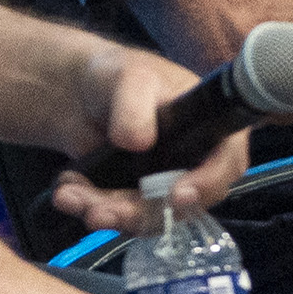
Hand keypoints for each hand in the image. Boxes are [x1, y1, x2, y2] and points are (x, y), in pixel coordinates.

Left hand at [42, 43, 256, 232]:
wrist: (78, 93)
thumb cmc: (117, 76)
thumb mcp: (130, 78)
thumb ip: (135, 106)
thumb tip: (138, 142)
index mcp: (210, 128)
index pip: (226, 162)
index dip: (208, 183)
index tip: (177, 195)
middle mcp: (194, 163)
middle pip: (184, 204)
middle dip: (141, 212)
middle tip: (103, 211)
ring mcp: (165, 185)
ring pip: (148, 217)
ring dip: (109, 214)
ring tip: (70, 198)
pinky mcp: (136, 199)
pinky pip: (121, 217)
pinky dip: (91, 208)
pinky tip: (66, 192)